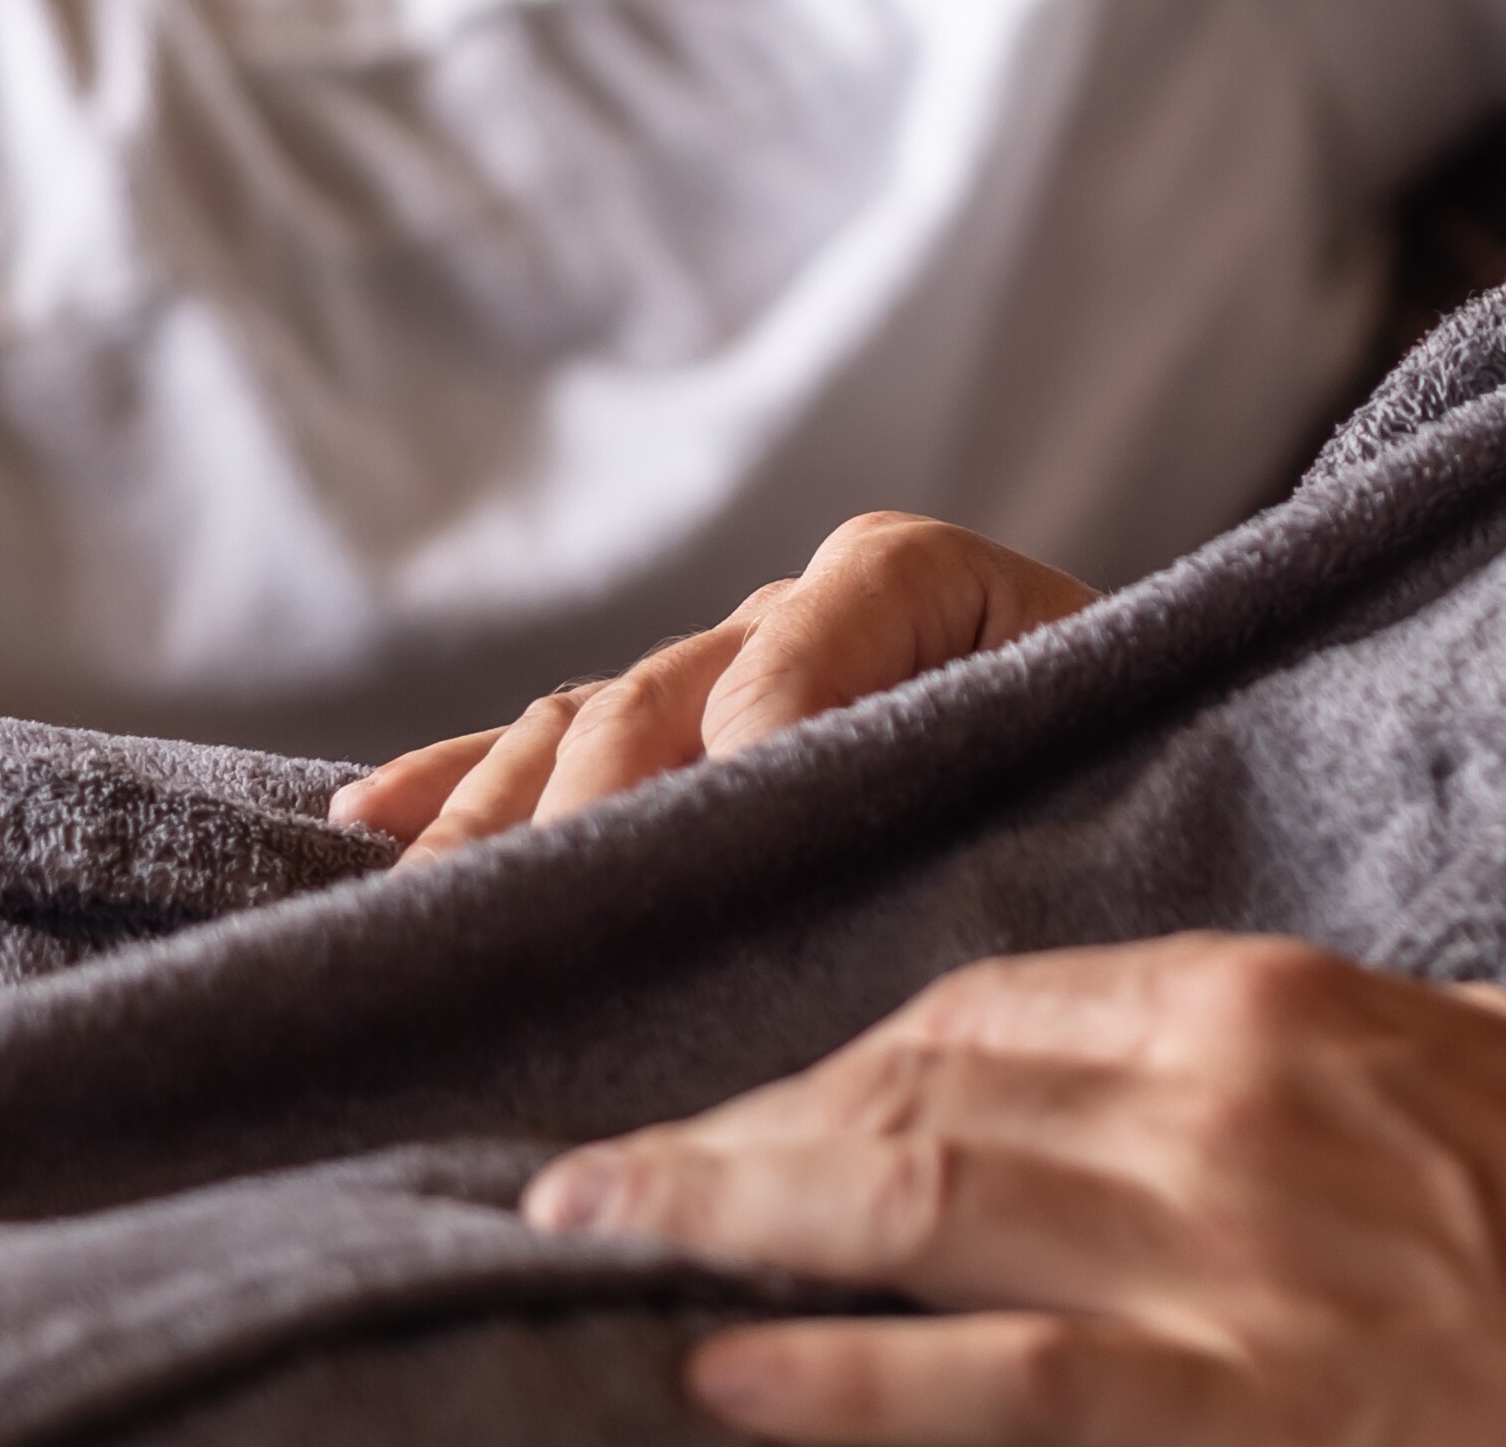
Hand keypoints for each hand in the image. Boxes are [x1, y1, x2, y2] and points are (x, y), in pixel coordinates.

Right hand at [342, 512, 1096, 856]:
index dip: (776, 717)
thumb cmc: (1137, 779)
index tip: (737, 811)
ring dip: (501, 815)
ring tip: (430, 906)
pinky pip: (540, 751)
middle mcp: (807, 616)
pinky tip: (360, 823)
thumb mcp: (1100, 750)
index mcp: (930, 589)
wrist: (1145, 774)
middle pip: (671, 689)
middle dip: (604, 804)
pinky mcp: (668, 746)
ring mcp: (724, 674)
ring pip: (586, 726)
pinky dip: (452, 782)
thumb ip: (1004, 763)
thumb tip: (856, 821)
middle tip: (546, 916)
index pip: (822, 628)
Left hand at [521, 935, 1505, 1444]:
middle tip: (592, 1164)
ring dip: (723, 1211)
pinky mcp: (1222, 1403)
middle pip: (915, 1078)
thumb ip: (1341, 1049)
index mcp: (1274, 1001)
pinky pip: (983, 1379)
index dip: (854, 1048)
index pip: (999, 997)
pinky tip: (718, 1366)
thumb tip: (1239, 1070)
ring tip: (589, 1228)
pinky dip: (833, 1368)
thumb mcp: (1478, 1060)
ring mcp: (1208, 1259)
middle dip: (738, 1120)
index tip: (769, 1093)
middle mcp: (1213, 1105)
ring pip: (906, 1199)